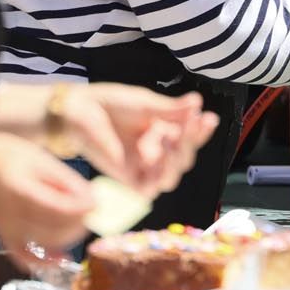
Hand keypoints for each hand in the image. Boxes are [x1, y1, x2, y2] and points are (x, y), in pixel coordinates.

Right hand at [0, 133, 95, 268]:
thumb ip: (68, 183)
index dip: (82, 209)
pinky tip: (63, 257)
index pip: (58, 209)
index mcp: (19, 191)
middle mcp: (10, 216)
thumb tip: (92, 203)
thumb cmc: (12, 157)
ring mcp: (5, 231)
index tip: (96, 202)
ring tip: (78, 218)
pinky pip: (28, 258)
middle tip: (89, 208)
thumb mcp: (43, 161)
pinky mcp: (5, 239)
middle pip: (55, 230)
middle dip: (79, 222)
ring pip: (47, 244)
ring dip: (70, 236)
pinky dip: (47, 260)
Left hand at [67, 85, 217, 199]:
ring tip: (171, 135)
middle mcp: (156, 152)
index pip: (189, 138)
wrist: (81, 111)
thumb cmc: (111, 105)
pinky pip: (152, 186)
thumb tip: (197, 103)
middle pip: (184, 158)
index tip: (208, 118)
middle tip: (189, 123)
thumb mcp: (146, 105)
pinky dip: (158, 173)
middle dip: (190, 142)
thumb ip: (171, 109)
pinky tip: (156, 154)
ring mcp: (143, 168)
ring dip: (176, 157)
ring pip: (172, 175)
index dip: (200, 131)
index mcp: (164, 133)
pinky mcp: (128, 180)